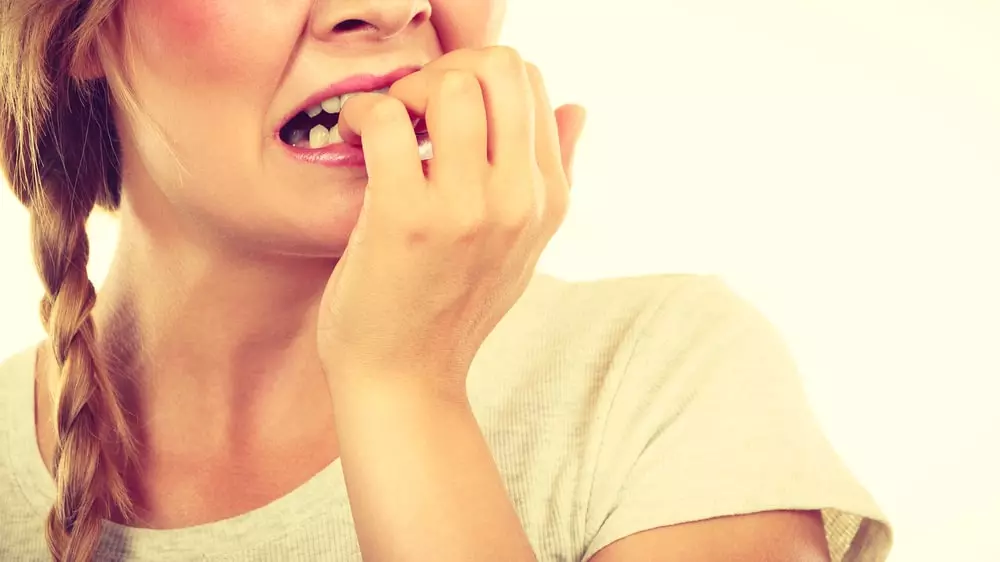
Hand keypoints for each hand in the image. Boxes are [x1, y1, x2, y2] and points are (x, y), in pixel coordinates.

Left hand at [316, 47, 586, 395]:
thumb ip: (555, 174)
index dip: (478, 79)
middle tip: (412, 110)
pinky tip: (354, 139)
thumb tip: (577, 107)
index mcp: (548, 199)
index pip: (532, 84)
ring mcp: (468, 210)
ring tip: (385, 127)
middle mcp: (519, 200)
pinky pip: (390, 120)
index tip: (440, 114)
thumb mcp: (523, 246)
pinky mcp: (408, 220)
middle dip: (446, 70)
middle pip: (500, 67)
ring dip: (406, 91)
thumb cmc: (451, 310)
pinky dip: (365, 115)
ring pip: (451, 85)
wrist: (406, 382)